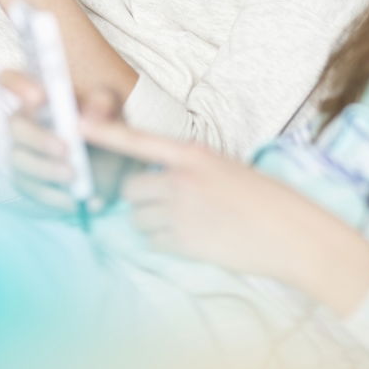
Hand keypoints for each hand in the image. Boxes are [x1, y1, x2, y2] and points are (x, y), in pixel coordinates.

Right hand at [0, 70, 133, 213]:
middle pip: (15, 125)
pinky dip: (53, 196)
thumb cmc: (106, 122)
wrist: (118, 160)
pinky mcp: (28, 181)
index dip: (17, 84)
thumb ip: (103, 103)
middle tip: (65, 148)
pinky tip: (73, 199)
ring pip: (20, 159)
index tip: (38, 95)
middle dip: (38, 137)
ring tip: (73, 175)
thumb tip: (93, 113)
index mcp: (40, 95)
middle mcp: (24, 121)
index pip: (11, 80)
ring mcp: (22, 152)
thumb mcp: (112, 107)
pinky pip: (31, 189)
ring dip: (46, 168)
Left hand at [84, 119, 368, 315]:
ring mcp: (181, 212)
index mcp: (194, 154)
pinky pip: (154, 242)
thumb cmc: (268, 199)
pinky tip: (197, 239)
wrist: (293, 234)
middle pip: (131, 190)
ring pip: (140, 219)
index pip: (137, 140)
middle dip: (142, 201)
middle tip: (169, 206)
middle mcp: (181, 180)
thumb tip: (161, 182)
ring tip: (192, 224)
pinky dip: (167, 243)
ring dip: (154, 224)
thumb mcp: (228, 169)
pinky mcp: (184, 243)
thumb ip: (190, 169)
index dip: (104, 133)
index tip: (74, 125)